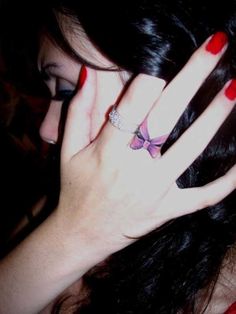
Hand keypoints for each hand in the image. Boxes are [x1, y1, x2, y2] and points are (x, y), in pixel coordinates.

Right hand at [57, 34, 235, 256]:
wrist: (82, 234)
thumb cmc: (75, 189)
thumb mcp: (68, 150)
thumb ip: (77, 111)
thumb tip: (88, 74)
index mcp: (108, 150)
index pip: (134, 103)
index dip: (153, 74)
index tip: (172, 48)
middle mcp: (134, 168)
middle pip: (167, 116)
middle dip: (193, 77)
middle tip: (217, 46)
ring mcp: (156, 191)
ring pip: (191, 149)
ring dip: (215, 117)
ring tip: (234, 88)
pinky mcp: (168, 210)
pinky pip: (204, 196)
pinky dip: (226, 181)